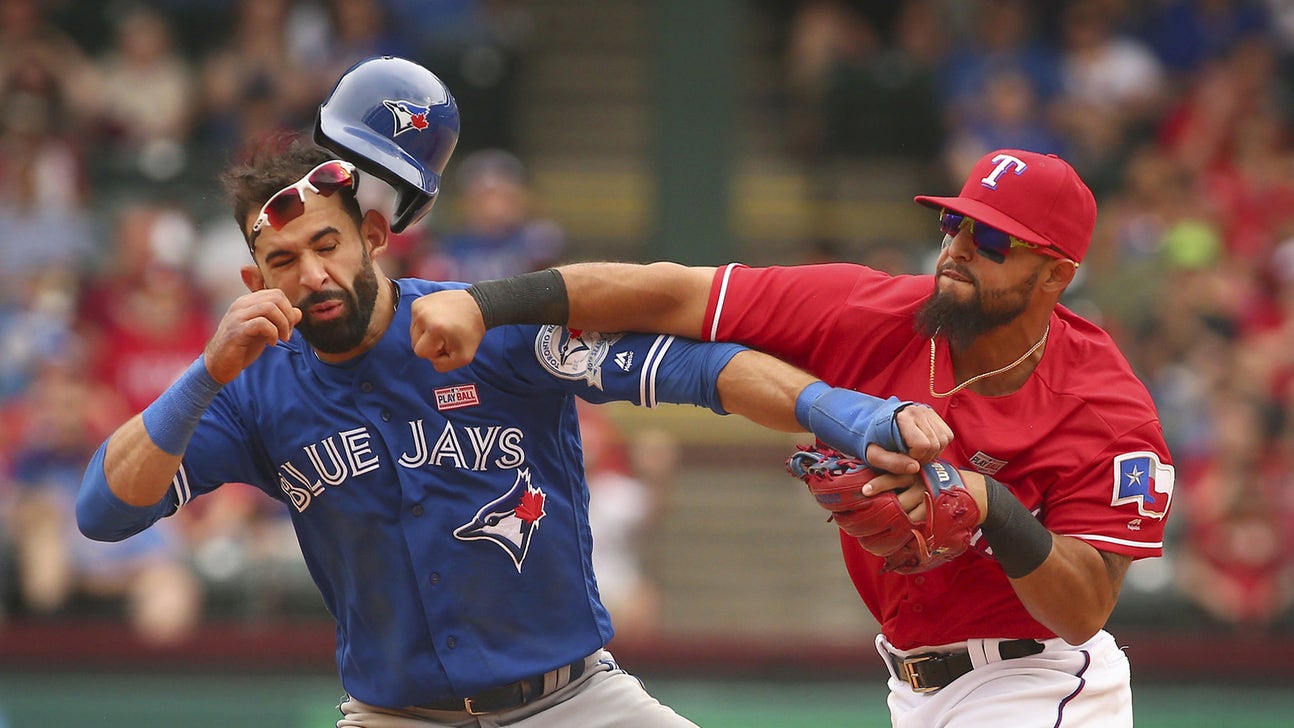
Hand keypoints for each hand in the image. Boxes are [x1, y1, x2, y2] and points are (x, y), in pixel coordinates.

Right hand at [204, 289, 300, 383]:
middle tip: (288, 334)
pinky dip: (273, 333)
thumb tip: (299, 312)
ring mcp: (237, 317)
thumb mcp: (264, 332)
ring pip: (270, 308)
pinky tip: (272, 343)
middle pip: (276, 298)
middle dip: (288, 317)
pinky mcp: (236, 331)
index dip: (289, 310)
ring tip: (282, 338)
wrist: (219, 365)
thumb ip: (279, 320)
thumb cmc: (242, 347)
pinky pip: (261, 323)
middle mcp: (241, 305)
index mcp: (247, 302)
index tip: (289, 328)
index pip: (277, 294)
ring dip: (283, 325)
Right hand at [410, 289, 486, 370]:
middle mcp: (423, 315)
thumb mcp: (464, 358)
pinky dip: (425, 324)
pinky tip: (438, 320)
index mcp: (434, 328)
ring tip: (443, 327)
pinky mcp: (418, 302)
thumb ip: (443, 366)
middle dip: (430, 344)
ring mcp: (419, 307)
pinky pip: (415, 322)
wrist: (477, 306)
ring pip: (413, 332)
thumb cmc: (471, 330)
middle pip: (414, 342)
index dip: (435, 353)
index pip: (420, 352)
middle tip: (446, 336)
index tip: (448, 344)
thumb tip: (431, 360)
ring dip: (427, 334)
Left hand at [862, 464, 987, 524]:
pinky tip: (897, 535)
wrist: (968, 490)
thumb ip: (899, 476)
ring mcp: (930, 502)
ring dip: (894, 523)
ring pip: (908, 516)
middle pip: (899, 501)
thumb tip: (869, 485)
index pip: (894, 477)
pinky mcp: (937, 516)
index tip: (864, 491)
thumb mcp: (919, 471)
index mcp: (914, 473)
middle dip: (884, 510)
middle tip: (866, 517)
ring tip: (876, 531)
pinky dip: (907, 530)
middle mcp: (921, 486)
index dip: (878, 484)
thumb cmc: (933, 479)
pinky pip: (919, 526)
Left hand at [863, 405, 952, 472]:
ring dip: (932, 453)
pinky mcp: (935, 415)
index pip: (922, 444)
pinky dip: (939, 446)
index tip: (904, 458)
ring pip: (944, 440)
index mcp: (902, 418)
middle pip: (935, 443)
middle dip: (924, 457)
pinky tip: (924, 447)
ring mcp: (928, 411)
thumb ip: (892, 463)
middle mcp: (918, 410)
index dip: (915, 457)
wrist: (875, 424)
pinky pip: (947, 435)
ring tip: (916, 454)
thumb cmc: (875, 441)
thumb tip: (916, 468)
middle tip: (910, 458)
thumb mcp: (875, 456)